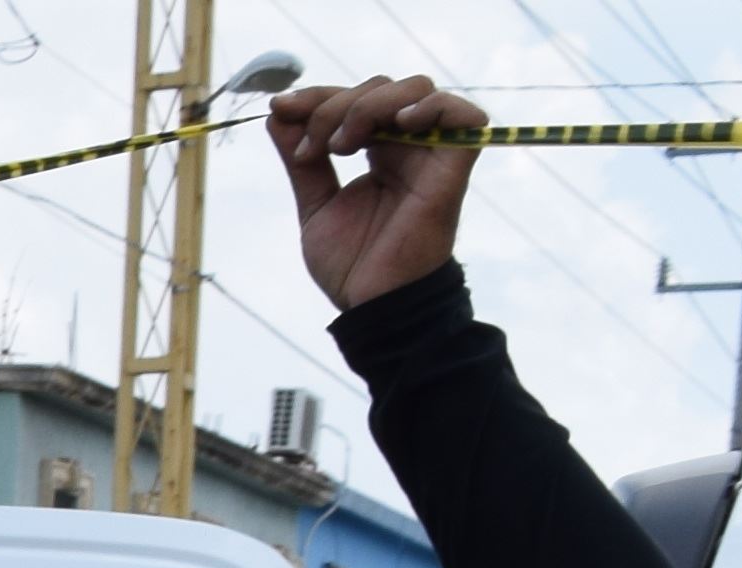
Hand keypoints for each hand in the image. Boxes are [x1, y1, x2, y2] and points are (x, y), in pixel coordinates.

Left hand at [273, 74, 479, 312]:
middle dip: (334, 106)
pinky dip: (432, 107)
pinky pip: (463, 115)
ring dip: (368, 106)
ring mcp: (432, 152)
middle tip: (313, 148)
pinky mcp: (454, 166)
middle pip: (379, 88)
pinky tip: (399, 124)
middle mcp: (408, 145)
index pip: (354, 99)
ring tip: (340, 146)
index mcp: (378, 151)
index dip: (317, 96)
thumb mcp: (314, 204)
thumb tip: (277, 113)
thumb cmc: (352, 264)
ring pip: (414, 90)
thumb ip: (301, 161)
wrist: (373, 305)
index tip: (279, 108)